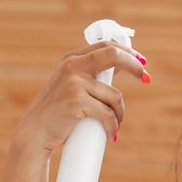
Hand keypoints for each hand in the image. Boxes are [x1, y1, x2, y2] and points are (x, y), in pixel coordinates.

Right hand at [11, 41, 149, 158]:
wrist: (35, 133)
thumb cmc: (58, 112)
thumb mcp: (75, 86)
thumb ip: (95, 75)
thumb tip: (122, 66)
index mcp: (72, 60)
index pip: (106, 46)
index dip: (128, 53)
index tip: (142, 62)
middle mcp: (72, 66)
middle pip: (113, 55)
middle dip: (134, 66)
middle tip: (146, 79)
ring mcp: (74, 83)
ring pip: (115, 96)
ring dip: (119, 114)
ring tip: (114, 124)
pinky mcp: (77, 101)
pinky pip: (108, 114)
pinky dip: (112, 127)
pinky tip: (111, 134)